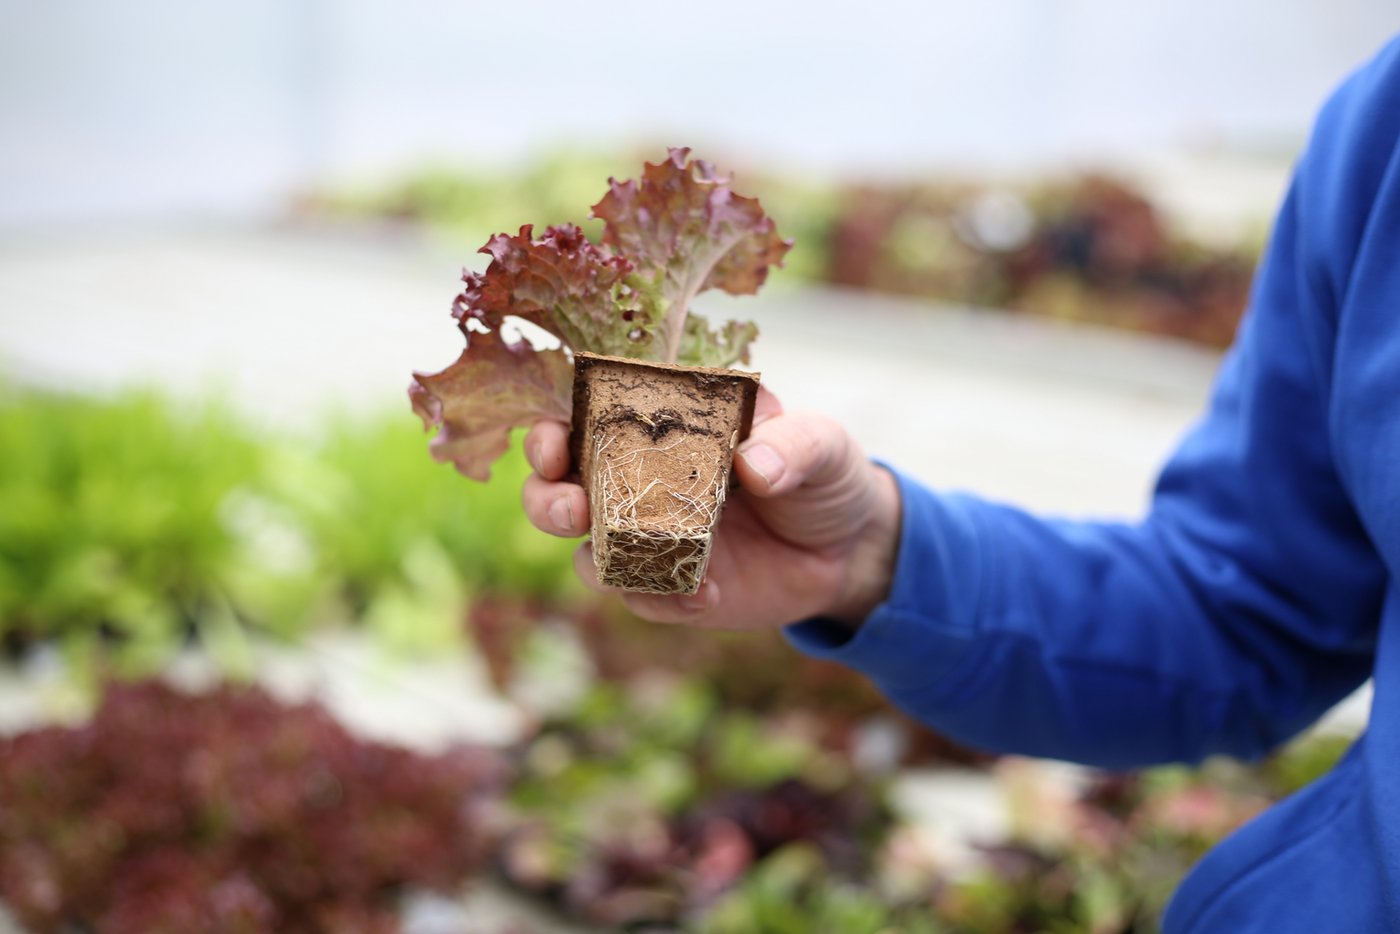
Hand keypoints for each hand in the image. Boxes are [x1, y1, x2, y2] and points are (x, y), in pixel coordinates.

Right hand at [521, 388, 901, 630]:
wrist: (850, 551)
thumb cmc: (823, 475)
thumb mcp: (822, 444)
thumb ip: (793, 444)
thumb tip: (753, 465)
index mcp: (660, 427)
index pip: (587, 419)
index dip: (555, 430)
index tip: (556, 440)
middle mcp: (639, 481)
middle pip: (561, 488)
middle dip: (548, 498)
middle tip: (571, 509)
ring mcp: (650, 539)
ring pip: (586, 551)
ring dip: (591, 558)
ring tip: (624, 561)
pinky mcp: (670, 588)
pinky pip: (642, 598)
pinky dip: (661, 598)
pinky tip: (704, 594)